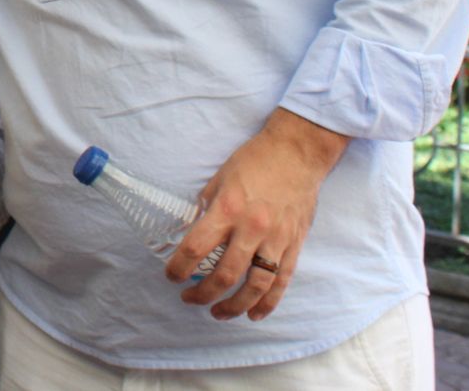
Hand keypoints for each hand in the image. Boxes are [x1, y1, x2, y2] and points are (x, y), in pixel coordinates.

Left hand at [166, 109, 347, 320]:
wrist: (297, 154)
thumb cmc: (254, 161)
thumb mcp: (219, 179)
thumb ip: (206, 209)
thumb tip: (190, 232)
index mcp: (227, 209)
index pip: (196, 248)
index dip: (179, 267)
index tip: (171, 276)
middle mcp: (251, 228)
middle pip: (225, 274)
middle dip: (203, 293)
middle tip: (189, 298)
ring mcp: (276, 239)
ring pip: (255, 285)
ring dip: (234, 306)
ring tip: (218, 313)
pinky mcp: (294, 245)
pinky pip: (281, 281)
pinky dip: (268, 302)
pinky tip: (254, 314)